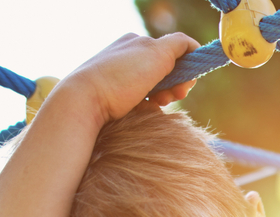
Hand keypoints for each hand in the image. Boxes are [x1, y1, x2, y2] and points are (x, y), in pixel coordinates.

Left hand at [58, 33, 201, 125]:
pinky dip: (148, 106)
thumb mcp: (156, 52)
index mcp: (137, 43)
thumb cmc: (121, 76)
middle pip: (166, 71)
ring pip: (155, 88)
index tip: (185, 85)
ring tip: (156, 104)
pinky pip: (141, 101)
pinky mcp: (115, 97)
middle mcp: (128, 57)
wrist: (84, 102)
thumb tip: (195, 47)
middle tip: (171, 97)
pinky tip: (143, 110)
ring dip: (163, 97)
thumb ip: (179, 45)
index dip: (185, 68)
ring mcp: (121, 78)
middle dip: (175, 85)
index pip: (174, 51)